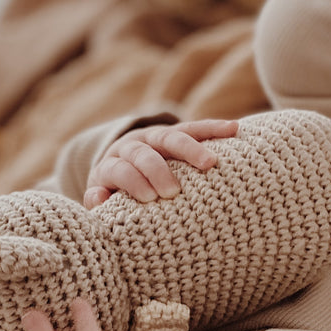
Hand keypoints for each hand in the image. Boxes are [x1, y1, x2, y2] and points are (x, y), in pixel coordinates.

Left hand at [83, 118, 239, 207]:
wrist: (122, 166)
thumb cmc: (116, 194)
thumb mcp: (103, 199)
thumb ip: (98, 201)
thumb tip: (98, 196)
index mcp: (111, 164)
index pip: (119, 169)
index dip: (132, 180)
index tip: (148, 198)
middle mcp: (132, 146)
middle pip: (143, 152)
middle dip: (157, 169)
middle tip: (172, 190)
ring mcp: (154, 138)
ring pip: (171, 137)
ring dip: (191, 148)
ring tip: (210, 163)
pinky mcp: (175, 133)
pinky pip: (195, 128)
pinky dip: (213, 128)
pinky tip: (233, 128)